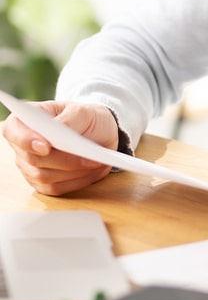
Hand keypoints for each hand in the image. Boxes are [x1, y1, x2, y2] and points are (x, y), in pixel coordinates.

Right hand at [2, 101, 119, 195]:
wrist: (102, 134)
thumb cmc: (88, 119)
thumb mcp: (83, 112)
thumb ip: (68, 120)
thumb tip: (57, 133)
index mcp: (24, 121)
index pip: (12, 130)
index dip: (25, 140)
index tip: (46, 146)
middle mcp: (22, 146)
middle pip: (33, 159)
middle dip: (65, 159)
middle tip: (92, 156)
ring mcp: (30, 167)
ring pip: (45, 177)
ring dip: (75, 171)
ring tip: (98, 161)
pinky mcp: (42, 183)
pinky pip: (56, 188)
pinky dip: (78, 181)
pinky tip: (94, 171)